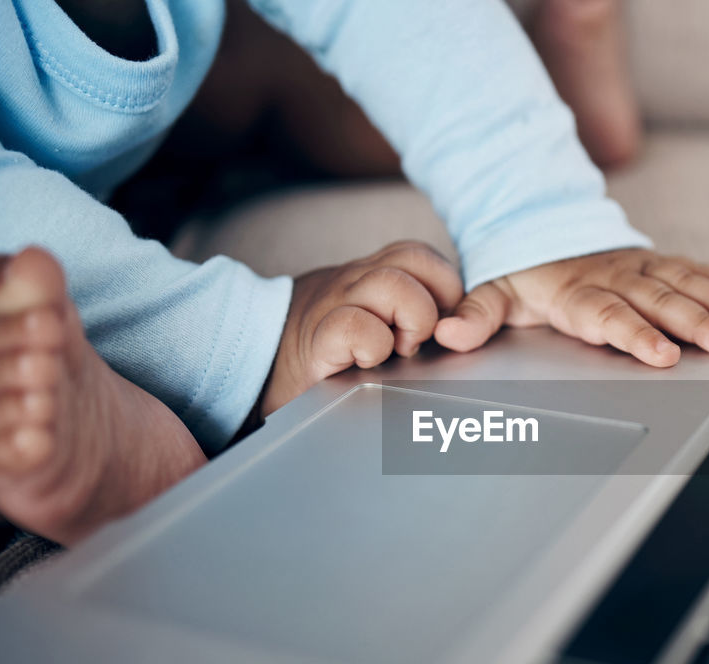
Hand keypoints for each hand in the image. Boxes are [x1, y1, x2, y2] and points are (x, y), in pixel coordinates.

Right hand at [262, 241, 461, 414]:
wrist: (254, 362)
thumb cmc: (321, 350)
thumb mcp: (368, 319)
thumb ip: (406, 315)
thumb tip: (455, 330)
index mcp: (370, 275)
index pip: (422, 255)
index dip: (444, 287)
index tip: (438, 325)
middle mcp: (355, 281)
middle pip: (414, 258)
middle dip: (436, 299)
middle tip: (421, 336)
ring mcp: (335, 303)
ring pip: (393, 285)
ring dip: (410, 321)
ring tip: (397, 349)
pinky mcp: (318, 336)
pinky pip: (356, 326)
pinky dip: (373, 346)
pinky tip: (368, 360)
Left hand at [433, 249, 708, 366]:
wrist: (539, 223)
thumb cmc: (521, 271)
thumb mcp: (491, 292)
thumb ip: (475, 317)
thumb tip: (448, 334)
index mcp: (578, 292)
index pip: (610, 316)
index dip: (636, 334)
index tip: (664, 354)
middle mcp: (616, 277)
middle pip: (660, 303)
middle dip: (697, 324)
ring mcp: (642, 267)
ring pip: (686, 285)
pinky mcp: (659, 261)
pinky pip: (696, 268)